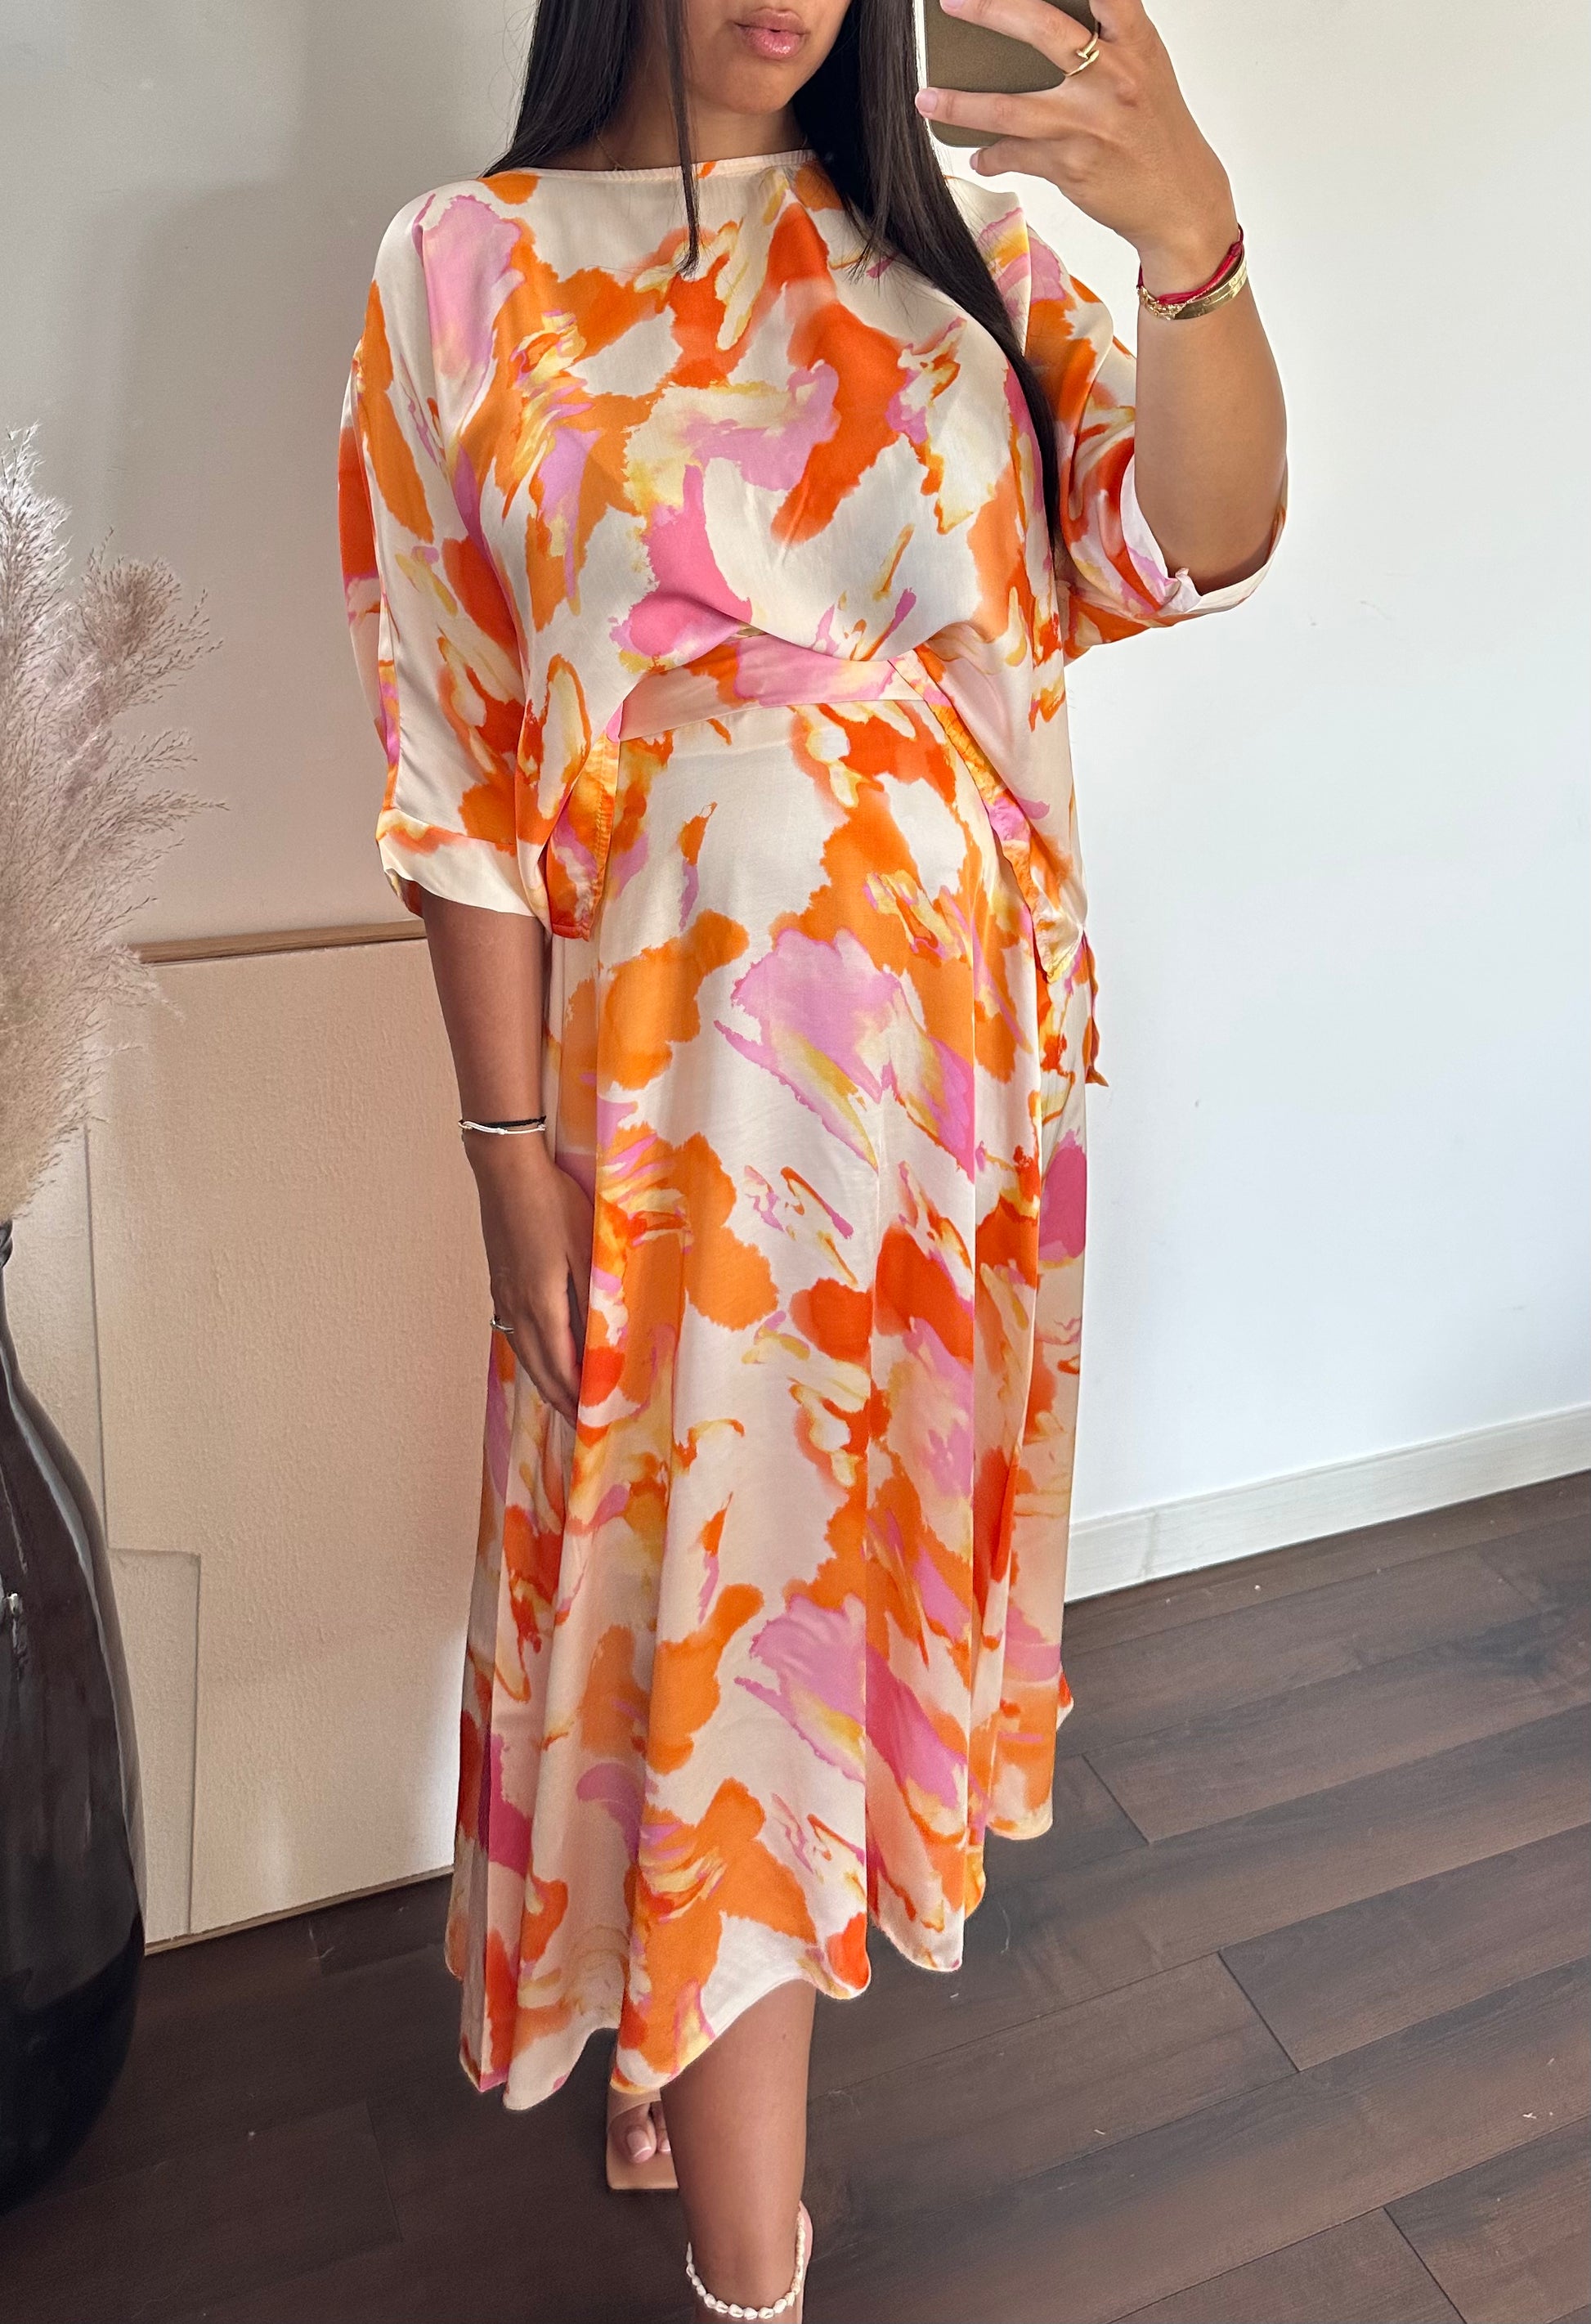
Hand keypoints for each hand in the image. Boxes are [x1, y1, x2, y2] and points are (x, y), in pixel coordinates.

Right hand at [467, 1134, 593, 1428]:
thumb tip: (604, 1339)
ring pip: (523, 1352)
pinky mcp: (499, 1280)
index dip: (576, 1397)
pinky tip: (542, 1352)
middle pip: (538, 1368)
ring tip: (562, 1396)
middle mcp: (516, 1307)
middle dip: (560, 1398)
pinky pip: (515, 1332)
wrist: (505, 1170)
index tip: (593, 1420)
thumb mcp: (586, 1247)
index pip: (561, 1367)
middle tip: (580, 1421)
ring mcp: (503, 1294)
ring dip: (544, 1378)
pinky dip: (532, 1354)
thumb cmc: (553, 1202)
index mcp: (541, 1304)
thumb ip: (594, 1295)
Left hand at [917, 0, 1240, 287]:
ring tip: (927, 100)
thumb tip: (1038, 24)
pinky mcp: (1071, 165)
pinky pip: (1015, 155)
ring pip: (1009, 107)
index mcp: (1135, 43)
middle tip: (953, 4)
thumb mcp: (1146, 68)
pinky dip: (992, 155)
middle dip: (990, 10)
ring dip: (959, 104)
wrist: (1181, 200)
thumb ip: (1108, 37)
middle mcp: (1113, 77)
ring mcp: (1088, 123)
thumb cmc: (1157, 130)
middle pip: (1042, 29)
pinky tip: (981, 155)